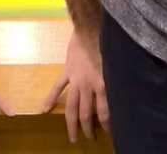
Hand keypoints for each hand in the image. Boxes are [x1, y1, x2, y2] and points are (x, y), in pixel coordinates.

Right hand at [42, 25, 108, 142]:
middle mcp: (88, 86)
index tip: (110, 133)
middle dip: (87, 129)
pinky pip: (57, 88)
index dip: (107, 125)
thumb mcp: (115, 66)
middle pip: (86, 113)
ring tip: (72, 137)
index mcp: (102, 85)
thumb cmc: (106, 44)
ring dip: (72, 123)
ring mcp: (75, 80)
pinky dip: (50, 99)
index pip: (104, 112)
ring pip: (71, 106)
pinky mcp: (67, 71)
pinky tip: (44, 110)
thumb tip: (122, 94)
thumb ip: (115, 81)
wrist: (90, 28)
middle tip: (89, 139)